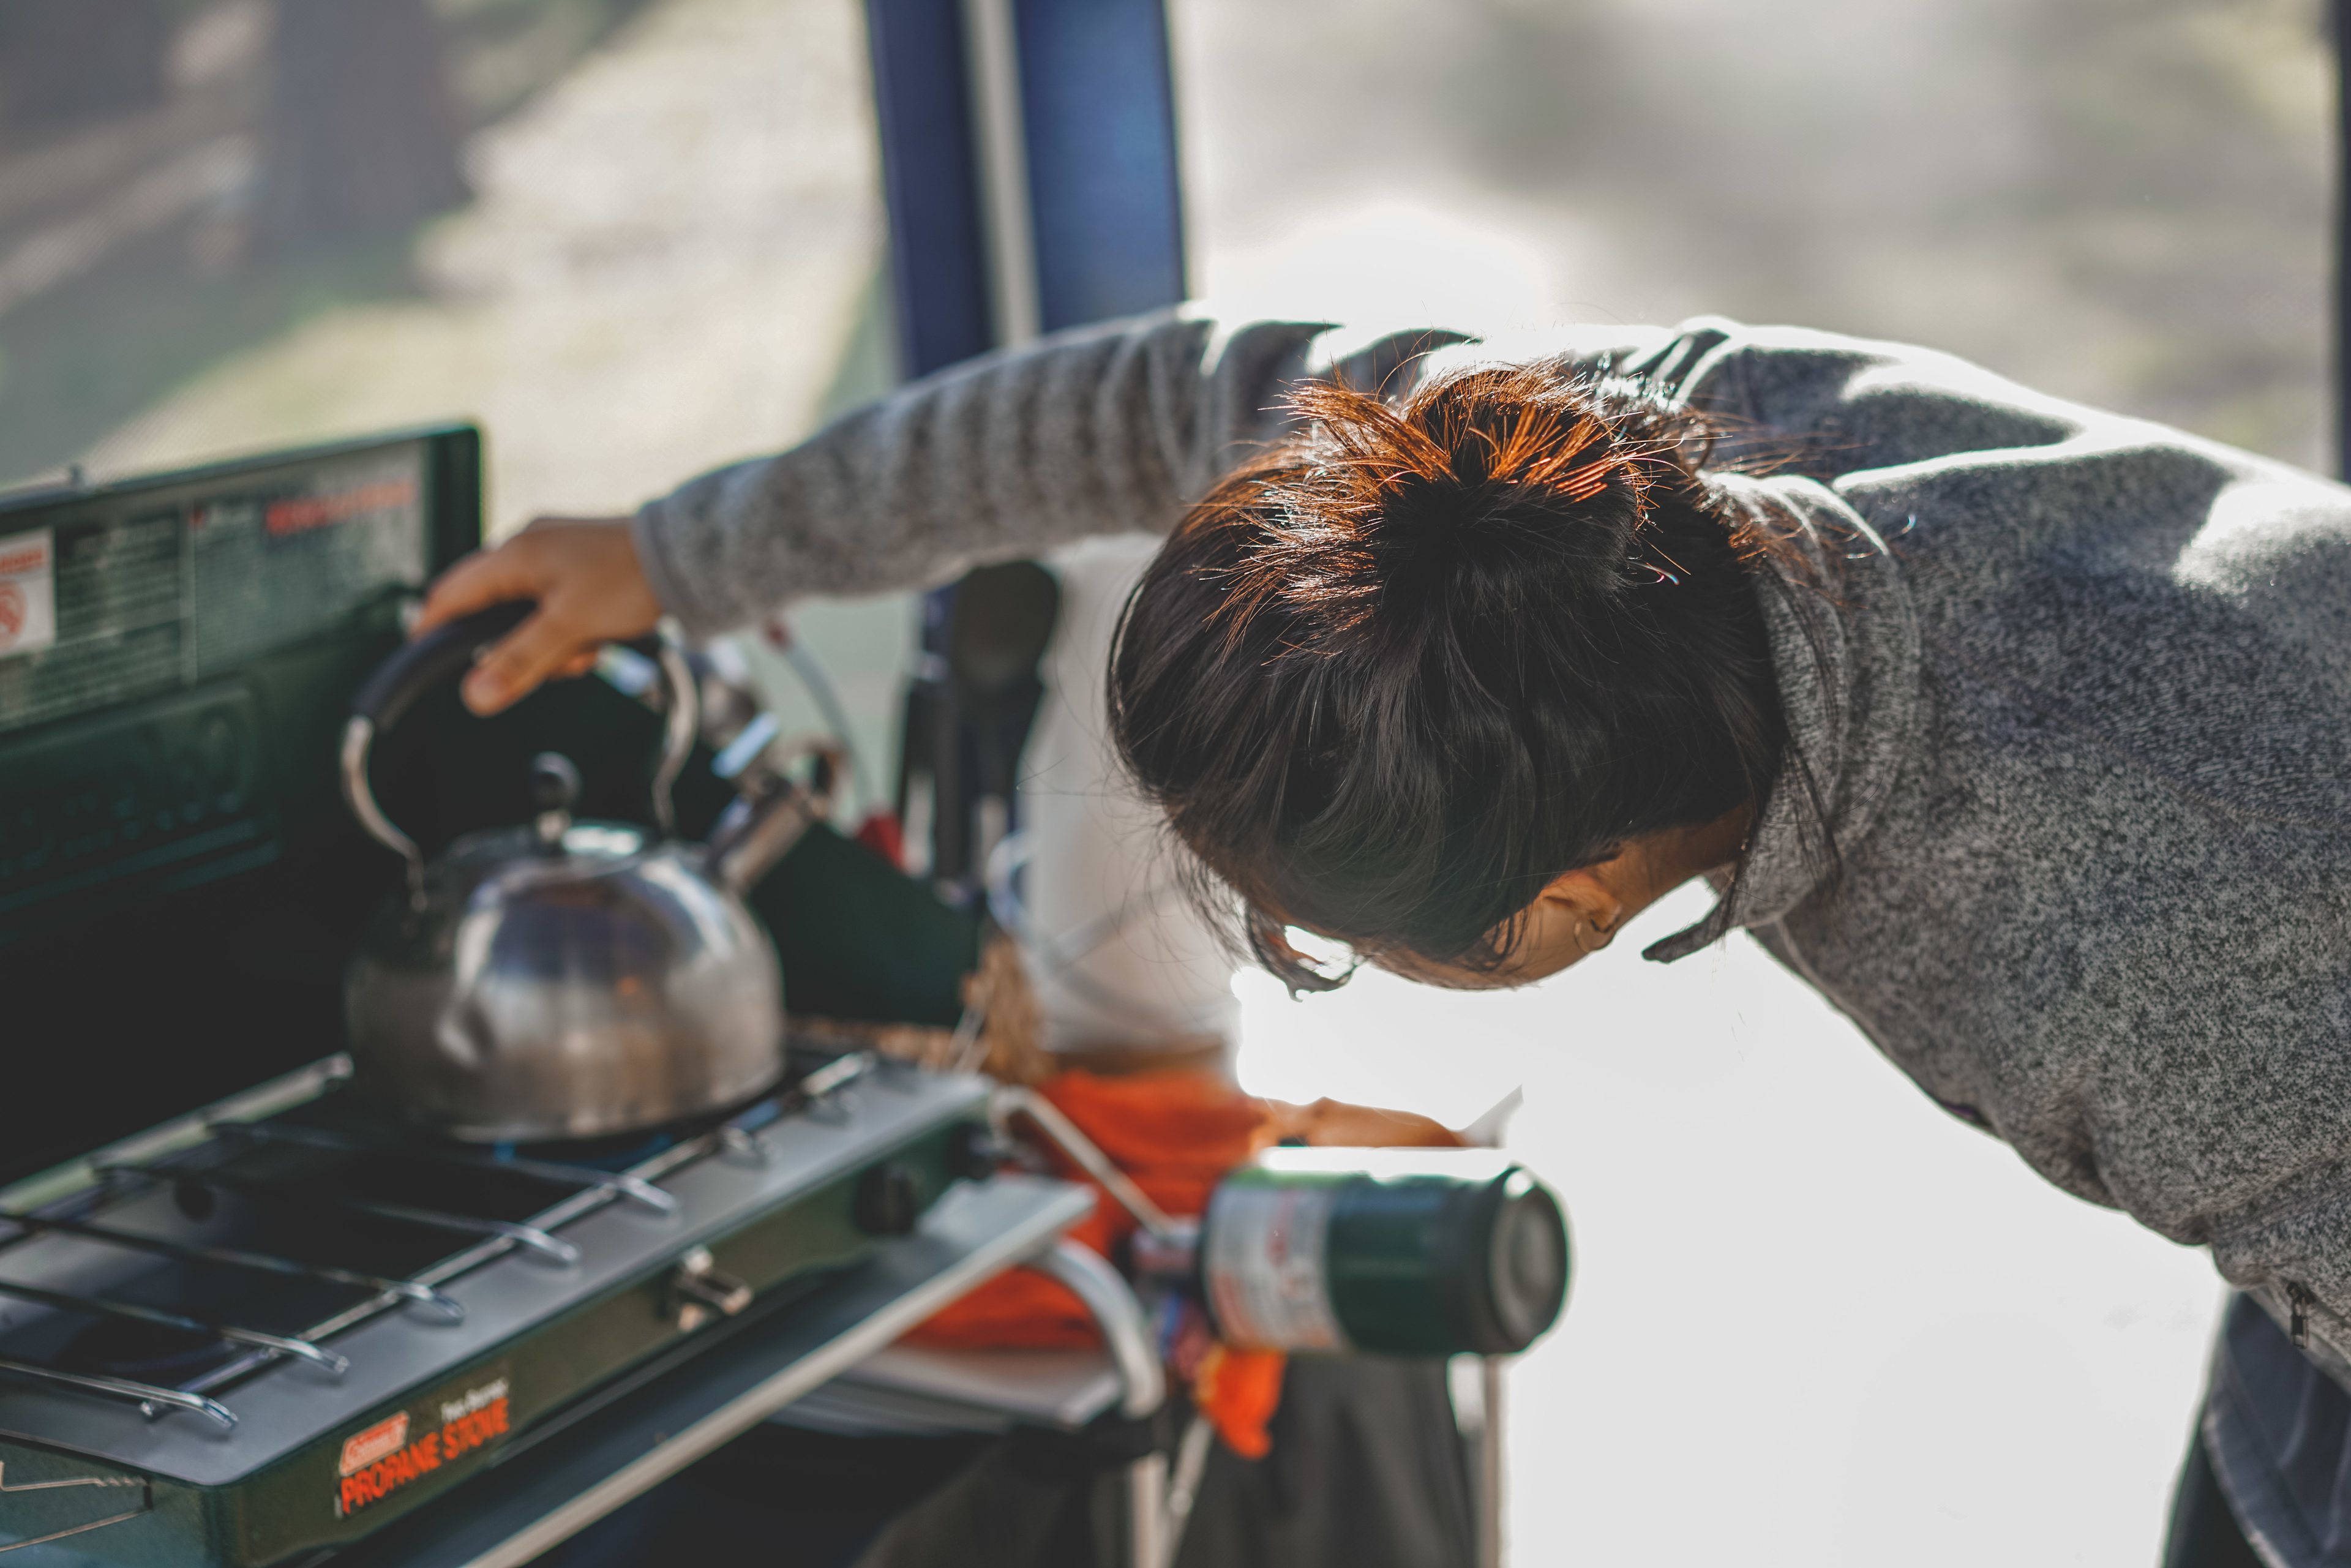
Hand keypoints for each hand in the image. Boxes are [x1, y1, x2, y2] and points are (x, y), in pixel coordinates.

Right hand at [414, 516, 662, 713]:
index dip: (433, 629)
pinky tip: (599, 638)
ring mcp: (555, 555)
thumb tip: (475, 695)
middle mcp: (528, 548)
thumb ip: (520, 661)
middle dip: (517, 647)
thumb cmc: (631, 579)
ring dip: (552, 644)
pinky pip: (557, 608)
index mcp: (514, 555)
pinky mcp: (580, 566)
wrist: (688, 556)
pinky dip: (572, 631)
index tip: (423, 658)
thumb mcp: (570, 627)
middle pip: (492, 611)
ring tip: (587, 648)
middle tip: (553, 663)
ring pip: (529, 615)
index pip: (451, 595)